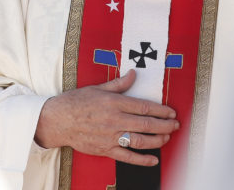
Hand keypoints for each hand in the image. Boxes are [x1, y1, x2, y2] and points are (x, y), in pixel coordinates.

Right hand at [34, 70, 178, 165]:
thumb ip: (119, 84)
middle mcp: (115, 120)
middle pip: (146, 124)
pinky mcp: (105, 149)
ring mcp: (111, 136)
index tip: (172, 112)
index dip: (161, 110)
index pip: (144, 107)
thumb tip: (134, 74)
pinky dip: (142, 160)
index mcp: (114, 102)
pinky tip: (154, 160)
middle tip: (176, 125)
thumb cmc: (77, 102)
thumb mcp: (98, 88)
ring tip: (167, 137)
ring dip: (157, 140)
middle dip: (165, 125)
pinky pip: (127, 157)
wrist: (58, 120)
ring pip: (140, 141)